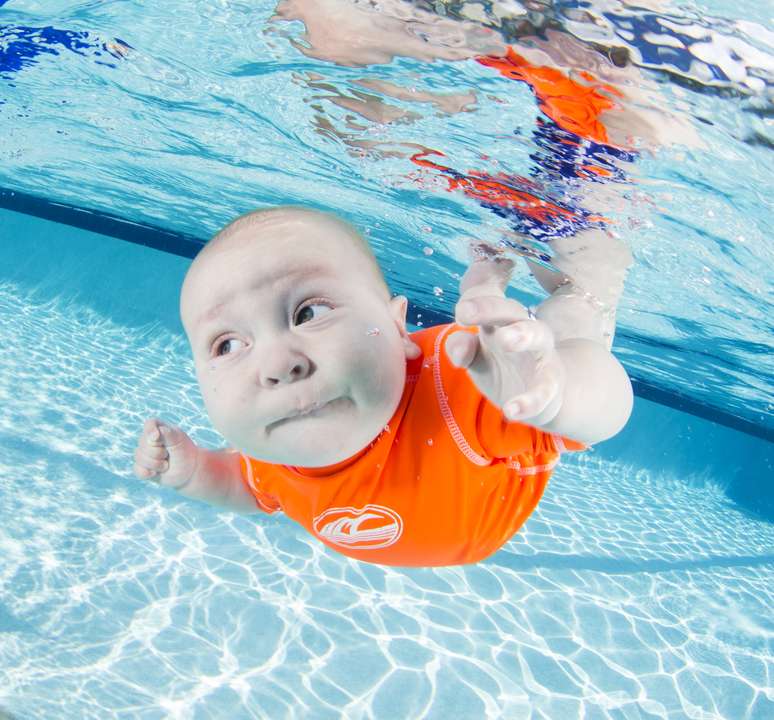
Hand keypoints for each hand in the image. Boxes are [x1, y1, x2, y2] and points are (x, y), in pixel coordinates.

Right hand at [133, 419, 198, 489]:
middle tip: (169, 454)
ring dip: (156, 464)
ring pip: (139, 458)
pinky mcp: (142, 467)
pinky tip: (156, 473)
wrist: (188, 471)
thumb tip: (155, 434)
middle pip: (143, 444)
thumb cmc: (185, 453)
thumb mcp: (179, 441)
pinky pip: (138, 470)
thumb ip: (167, 434)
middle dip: (158, 453)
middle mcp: (149, 439)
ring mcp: (144, 453)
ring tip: (166, 464)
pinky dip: (148, 473)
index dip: (150, 431)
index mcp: (160, 428)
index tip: (156, 437)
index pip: (149, 424)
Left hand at [445, 250, 564, 424]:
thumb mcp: (476, 358)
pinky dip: (529, 401)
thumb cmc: (502, 368)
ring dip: (523, 335)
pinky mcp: (551, 384)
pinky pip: (544, 390)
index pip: (486, 301)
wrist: (537, 397)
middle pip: (511, 310)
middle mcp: (523, 330)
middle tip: (463, 310)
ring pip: (538, 336)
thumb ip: (462, 349)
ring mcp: (541, 354)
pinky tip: (511, 411)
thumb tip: (459, 342)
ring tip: (506, 339)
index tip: (460, 312)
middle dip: (490, 307)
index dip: (473, 301)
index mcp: (500, 322)